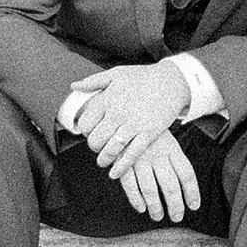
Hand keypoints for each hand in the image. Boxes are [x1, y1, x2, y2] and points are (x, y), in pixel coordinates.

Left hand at [70, 60, 189, 177]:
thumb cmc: (144, 76)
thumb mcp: (116, 73)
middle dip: (94, 147)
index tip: (90, 133)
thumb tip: (74, 86)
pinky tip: (116, 172)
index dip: (85, 132)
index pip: (85, 123)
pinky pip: (131, 154)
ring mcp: (134, 123)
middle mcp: (118, 112)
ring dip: (104, 159)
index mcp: (107, 98)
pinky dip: (121, 166)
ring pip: (111, 149)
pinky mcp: (149, 132)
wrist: (173, 81)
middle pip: (96, 139)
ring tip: (104, 161)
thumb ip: (93, 81)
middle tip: (98, 147)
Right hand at [115, 129, 201, 222]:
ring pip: (150, 188)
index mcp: (172, 148)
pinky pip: (129, 184)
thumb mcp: (167, 140)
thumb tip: (185, 186)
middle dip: (175, 205)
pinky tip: (141, 208)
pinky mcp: (122, 161)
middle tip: (177, 217)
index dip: (191, 192)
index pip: (186, 174)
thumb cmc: (150, 132)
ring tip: (158, 216)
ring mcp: (140, 158)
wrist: (127, 112)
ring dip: (155, 206)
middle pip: (170, 185)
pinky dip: (135, 198)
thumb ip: (176, 160)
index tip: (194, 206)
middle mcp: (158, 154)